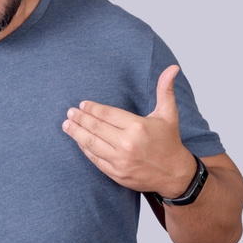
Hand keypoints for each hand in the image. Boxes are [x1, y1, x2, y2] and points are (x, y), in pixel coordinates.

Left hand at [62, 65, 195, 196]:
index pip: (106, 114)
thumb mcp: (169, 114)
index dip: (92, 108)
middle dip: (80, 118)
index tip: (83, 104)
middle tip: (70, 112)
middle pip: (96, 128)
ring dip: (76, 133)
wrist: (175, 174)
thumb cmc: (169, 141)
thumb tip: (172, 67)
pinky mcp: (116, 174)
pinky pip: (95, 159)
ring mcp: (121, 161)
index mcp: (138, 127)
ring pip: (91, 144)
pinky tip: (78, 140)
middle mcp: (127, 144)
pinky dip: (84, 149)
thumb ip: (165, 89)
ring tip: (67, 124)